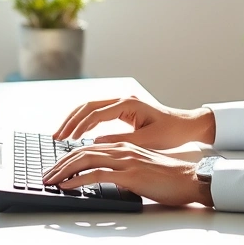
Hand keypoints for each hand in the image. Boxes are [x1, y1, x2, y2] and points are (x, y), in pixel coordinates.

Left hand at [42, 142, 212, 206]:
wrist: (190, 179)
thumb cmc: (169, 178)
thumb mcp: (141, 169)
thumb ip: (122, 168)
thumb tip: (105, 177)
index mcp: (125, 146)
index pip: (90, 147)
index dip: (70, 156)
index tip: (56, 167)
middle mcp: (123, 149)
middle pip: (83, 151)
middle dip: (61, 162)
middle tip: (47, 174)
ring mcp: (126, 160)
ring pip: (86, 159)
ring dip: (64, 170)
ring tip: (51, 179)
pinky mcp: (131, 174)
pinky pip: (97, 174)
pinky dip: (78, 180)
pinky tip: (67, 185)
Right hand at [53, 96, 214, 149]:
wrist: (186, 125)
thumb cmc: (171, 132)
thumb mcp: (146, 141)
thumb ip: (120, 141)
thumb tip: (95, 144)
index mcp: (129, 104)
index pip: (96, 113)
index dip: (80, 126)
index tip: (68, 139)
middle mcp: (122, 100)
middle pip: (87, 106)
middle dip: (70, 121)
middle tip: (57, 136)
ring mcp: (121, 103)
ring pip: (90, 108)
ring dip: (74, 120)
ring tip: (61, 135)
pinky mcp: (122, 110)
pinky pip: (97, 113)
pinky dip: (84, 122)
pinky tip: (76, 134)